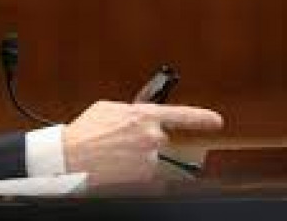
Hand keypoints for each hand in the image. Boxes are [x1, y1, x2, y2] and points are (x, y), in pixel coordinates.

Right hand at [62, 101, 222, 186]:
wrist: (70, 155)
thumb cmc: (85, 131)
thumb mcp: (108, 109)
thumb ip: (130, 110)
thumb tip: (139, 116)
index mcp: (143, 116)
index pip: (182, 115)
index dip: (202, 118)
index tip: (216, 121)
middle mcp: (150, 137)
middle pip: (161, 140)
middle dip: (145, 141)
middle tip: (123, 142)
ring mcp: (147, 159)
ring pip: (151, 158)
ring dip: (137, 157)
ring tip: (114, 154)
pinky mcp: (141, 178)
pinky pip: (144, 174)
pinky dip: (133, 172)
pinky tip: (116, 166)